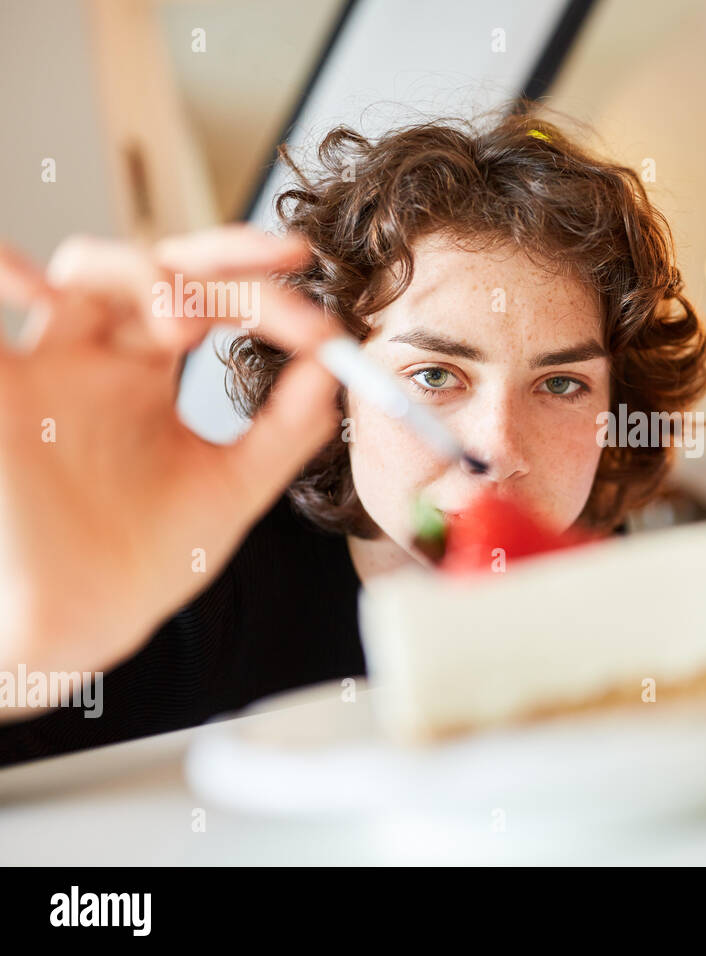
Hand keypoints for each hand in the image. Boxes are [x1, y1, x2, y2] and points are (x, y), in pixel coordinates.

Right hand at [0, 226, 341, 682]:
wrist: (85, 622)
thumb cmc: (149, 556)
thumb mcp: (234, 487)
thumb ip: (288, 429)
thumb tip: (337, 365)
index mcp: (151, 369)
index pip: (207, 296)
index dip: (258, 285)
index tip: (314, 303)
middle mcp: (100, 355)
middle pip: (152, 266)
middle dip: (212, 263)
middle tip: (271, 281)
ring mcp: (49, 367)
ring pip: (84, 275)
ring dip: (140, 274)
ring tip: (187, 320)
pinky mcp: (3, 392)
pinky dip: (4, 272)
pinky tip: (31, 283)